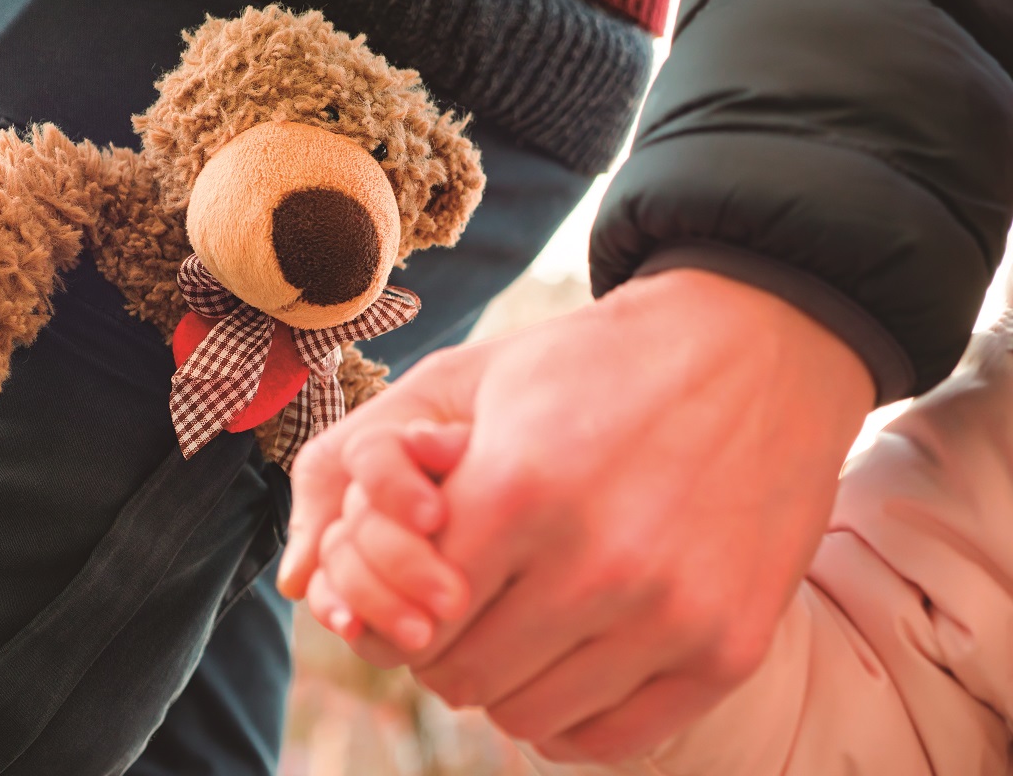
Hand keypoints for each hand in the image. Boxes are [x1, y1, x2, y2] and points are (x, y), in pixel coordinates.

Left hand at [281, 268, 872, 763]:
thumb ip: (391, 478)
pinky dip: (574, 715)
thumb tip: (317, 581)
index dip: (395, 606)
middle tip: (465, 609)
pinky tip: (574, 660)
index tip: (417, 585)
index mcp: (522, 486)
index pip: (407, 617)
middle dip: (442, 647)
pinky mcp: (732, 648)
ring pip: (527, 716)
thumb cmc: (598, 363)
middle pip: (459, 676)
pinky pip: (612, 739)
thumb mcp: (482, 383)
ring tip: (523, 627)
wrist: (760, 342)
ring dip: (507, 682)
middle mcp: (599, 561)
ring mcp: (673, 613)